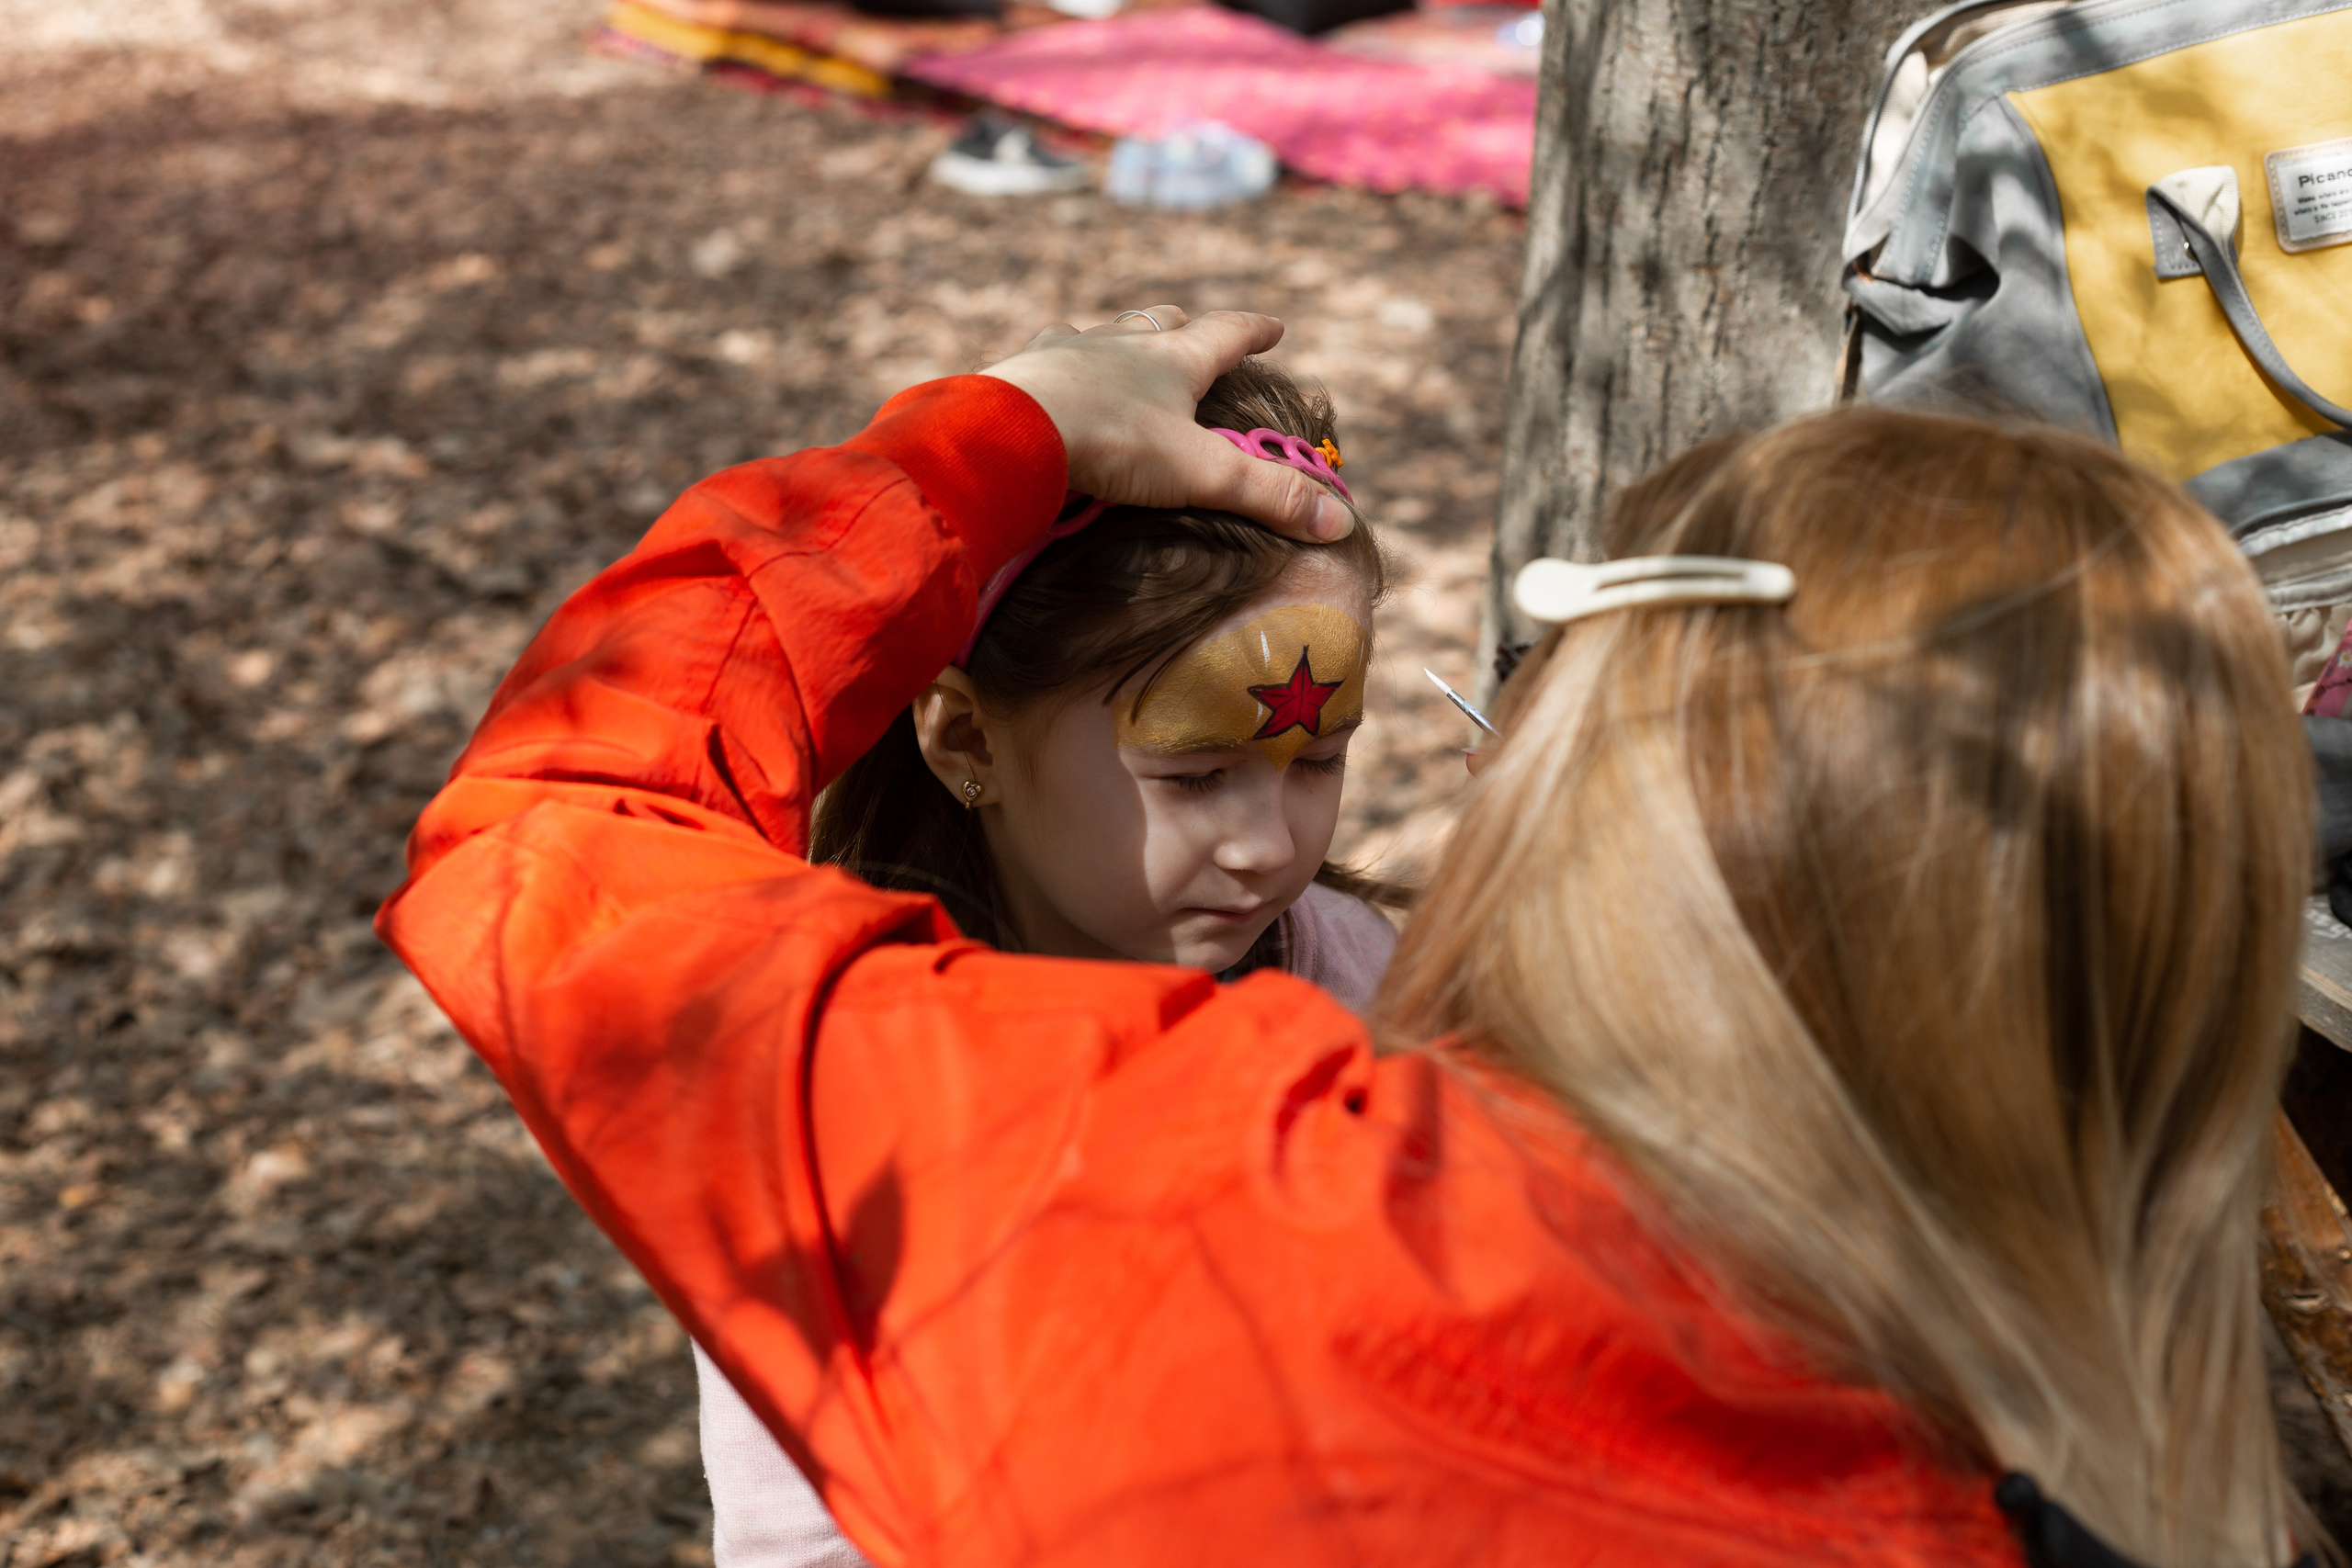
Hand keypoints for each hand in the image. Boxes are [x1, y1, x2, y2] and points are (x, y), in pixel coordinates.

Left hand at [981, 307, 1353, 542]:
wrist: (1014, 429)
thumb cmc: (1114, 443)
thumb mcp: (1200, 473)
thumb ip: (1267, 496)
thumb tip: (1338, 523)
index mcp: (1174, 359)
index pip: (1227, 334)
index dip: (1254, 331)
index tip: (1275, 326)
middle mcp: (1123, 343)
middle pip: (1161, 322)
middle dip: (1181, 325)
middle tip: (1190, 326)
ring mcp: (1070, 352)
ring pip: (1102, 333)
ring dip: (1117, 338)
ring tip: (1119, 347)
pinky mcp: (1026, 370)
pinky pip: (1049, 356)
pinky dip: (1061, 361)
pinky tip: (1052, 370)